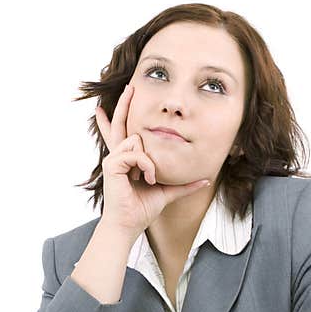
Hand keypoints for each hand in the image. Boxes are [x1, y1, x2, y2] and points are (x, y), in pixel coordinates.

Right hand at [94, 83, 211, 236]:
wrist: (129, 225)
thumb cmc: (142, 210)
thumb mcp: (167, 192)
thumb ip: (184, 185)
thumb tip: (206, 180)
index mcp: (127, 161)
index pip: (121, 134)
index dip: (115, 119)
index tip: (104, 107)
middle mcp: (118, 157)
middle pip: (121, 124)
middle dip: (125, 105)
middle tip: (131, 86)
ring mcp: (113, 159)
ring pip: (136, 140)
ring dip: (149, 161)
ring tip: (150, 179)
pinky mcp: (112, 165)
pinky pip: (135, 154)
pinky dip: (146, 166)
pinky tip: (147, 180)